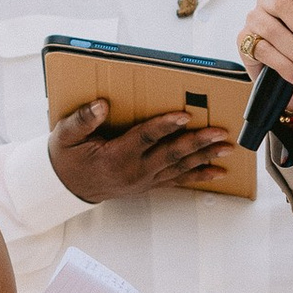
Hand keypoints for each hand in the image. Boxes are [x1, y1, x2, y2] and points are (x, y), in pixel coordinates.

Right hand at [49, 97, 231, 205]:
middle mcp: (134, 170)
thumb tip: (101, 105)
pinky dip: (199, 176)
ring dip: (205, 157)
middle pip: (172, 153)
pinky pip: (177, 180)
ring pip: (180, 168)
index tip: (185, 115)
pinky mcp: (148, 185)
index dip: (166, 125)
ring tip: (226, 149)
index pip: (146, 137)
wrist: (66, 187)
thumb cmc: (67, 158)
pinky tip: (216, 172)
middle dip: (198, 142)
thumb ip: (83, 119)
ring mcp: (143, 180)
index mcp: (116, 156)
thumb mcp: (65, 135)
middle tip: (220, 133)